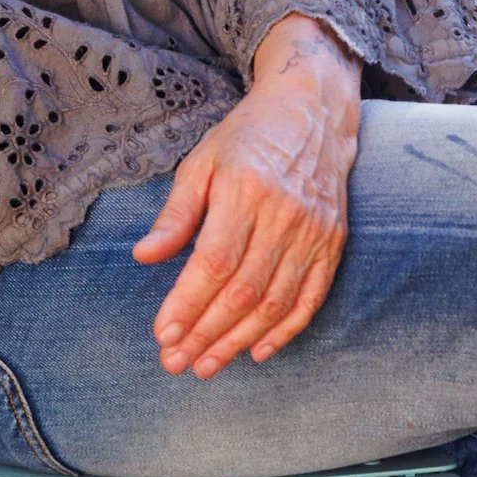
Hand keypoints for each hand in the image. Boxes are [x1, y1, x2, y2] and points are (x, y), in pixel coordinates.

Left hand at [132, 14, 358, 379]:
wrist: (313, 111)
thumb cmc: (248, 136)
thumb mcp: (201, 161)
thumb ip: (176, 213)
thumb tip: (143, 256)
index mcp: (246, 190)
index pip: (214, 262)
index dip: (188, 304)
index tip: (162, 334)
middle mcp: (285, 215)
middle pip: (243, 291)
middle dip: (206, 333)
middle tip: (176, 362)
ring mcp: (315, 233)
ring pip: (276, 303)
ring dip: (238, 340)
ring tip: (206, 364)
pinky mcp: (333, 243)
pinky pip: (311, 298)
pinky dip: (286, 331)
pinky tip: (258, 351)